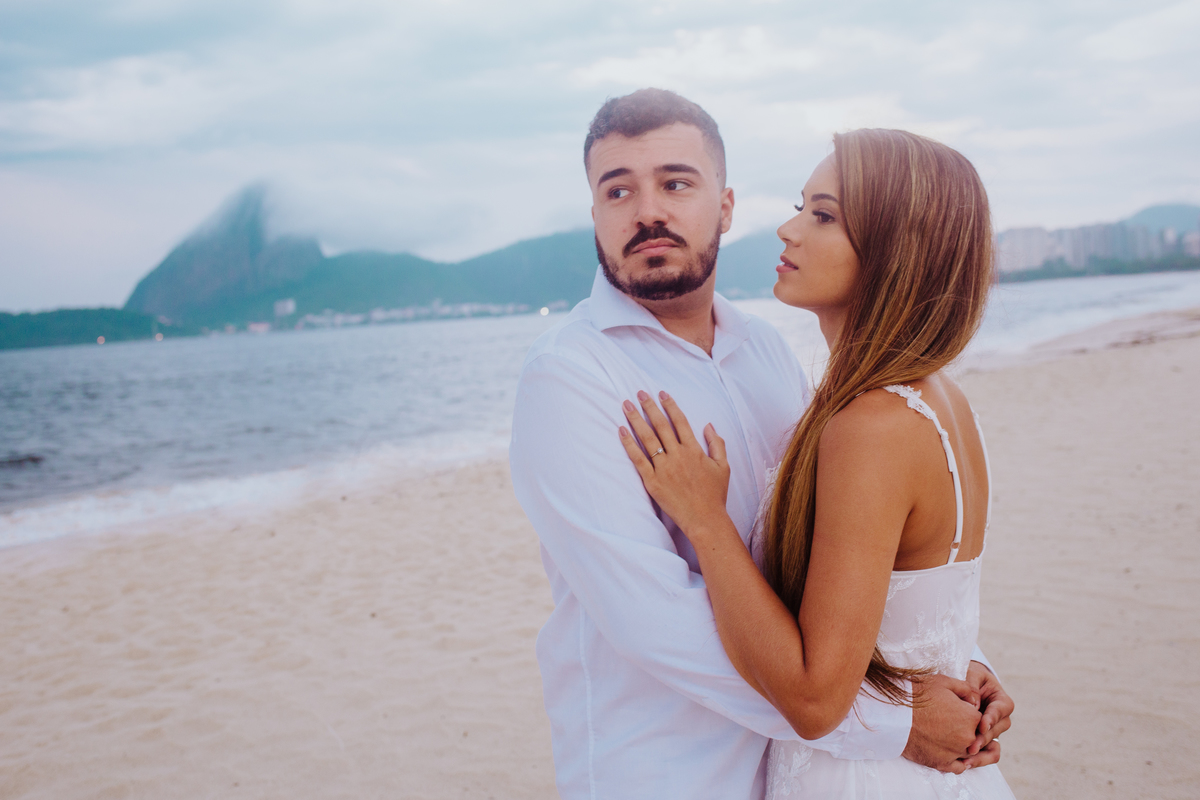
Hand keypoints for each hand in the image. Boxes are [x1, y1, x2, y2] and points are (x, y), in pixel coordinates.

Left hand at [618, 390, 730, 535]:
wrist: (705, 520)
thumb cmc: (715, 495)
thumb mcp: (723, 467)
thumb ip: (717, 443)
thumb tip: (709, 425)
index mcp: (694, 450)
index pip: (680, 421)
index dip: (670, 405)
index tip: (661, 393)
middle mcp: (678, 455)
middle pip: (661, 425)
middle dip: (649, 407)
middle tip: (639, 393)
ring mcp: (664, 468)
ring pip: (647, 438)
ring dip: (636, 420)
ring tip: (626, 405)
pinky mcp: (653, 482)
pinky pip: (638, 459)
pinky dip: (629, 444)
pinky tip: (621, 431)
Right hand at [902, 673, 982, 773]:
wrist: (892, 713)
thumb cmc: (917, 695)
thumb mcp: (944, 682)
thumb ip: (967, 689)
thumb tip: (976, 700)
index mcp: (972, 718)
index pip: (983, 719)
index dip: (972, 714)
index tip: (961, 710)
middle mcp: (968, 738)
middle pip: (978, 738)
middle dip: (970, 730)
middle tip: (954, 723)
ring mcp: (955, 753)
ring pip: (970, 753)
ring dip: (966, 746)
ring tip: (952, 737)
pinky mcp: (942, 763)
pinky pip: (959, 767)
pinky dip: (959, 761)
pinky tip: (953, 753)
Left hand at [960, 661, 1013, 767]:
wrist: (962, 685)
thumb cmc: (967, 676)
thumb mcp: (970, 673)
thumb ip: (972, 685)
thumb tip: (974, 705)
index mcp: (1001, 700)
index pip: (1001, 709)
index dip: (992, 718)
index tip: (982, 726)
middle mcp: (1001, 719)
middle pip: (996, 730)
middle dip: (983, 738)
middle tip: (971, 746)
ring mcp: (993, 732)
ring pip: (993, 746)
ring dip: (981, 754)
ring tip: (967, 760)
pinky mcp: (984, 742)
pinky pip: (988, 755)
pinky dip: (979, 760)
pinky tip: (965, 764)